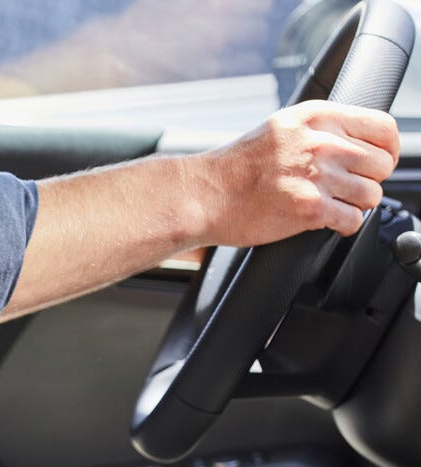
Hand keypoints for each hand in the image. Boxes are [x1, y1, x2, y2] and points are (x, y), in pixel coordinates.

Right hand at [197, 100, 399, 246]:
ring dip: (356, 204)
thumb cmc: (234, 167)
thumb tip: (357, 145)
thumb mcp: (279, 128)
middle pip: (382, 163)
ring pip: (371, 194)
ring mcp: (317, 176)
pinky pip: (353, 220)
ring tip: (332, 206)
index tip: (376, 163)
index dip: (387, 150)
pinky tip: (325, 221)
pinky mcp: (310, 209)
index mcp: (316, 117)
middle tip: (347, 189)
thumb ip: (319, 130)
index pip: (383, 128)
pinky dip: (344, 225)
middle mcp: (320, 142)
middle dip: (368, 180)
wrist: (202, 194)